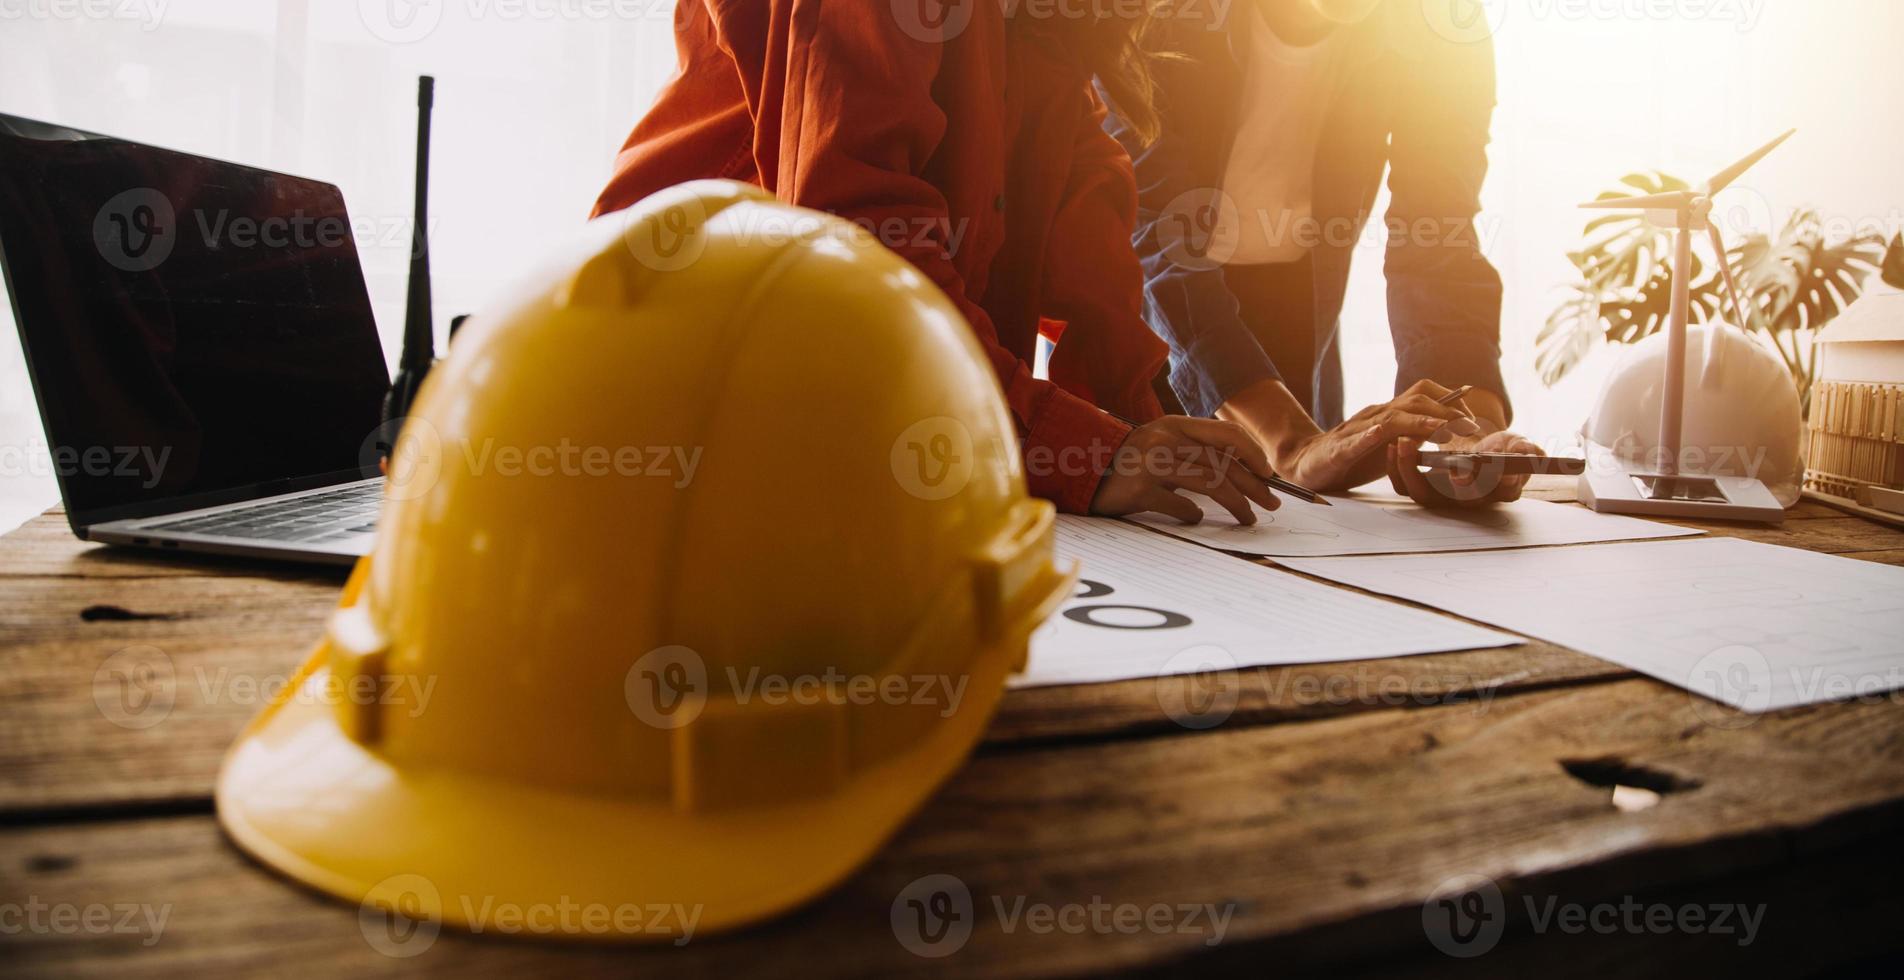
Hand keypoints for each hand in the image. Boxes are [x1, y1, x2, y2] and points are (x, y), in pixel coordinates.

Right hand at [1090, 417, 1281, 524]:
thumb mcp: (1159, 443)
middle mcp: (1165, 440)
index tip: (1267, 473)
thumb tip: (1239, 471)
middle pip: (1224, 463)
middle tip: (1271, 502)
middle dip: (1254, 485)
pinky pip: (1180, 506)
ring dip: (1237, 504)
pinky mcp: (1138, 491)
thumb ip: (1191, 450)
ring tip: (1248, 517)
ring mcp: (1151, 465)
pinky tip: (1197, 518)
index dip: (1254, 453)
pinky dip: (1194, 515)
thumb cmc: (1127, 461)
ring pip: (1211, 484)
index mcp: (1174, 425)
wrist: (1079, 469)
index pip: (1227, 434)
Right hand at [1273, 381, 1482, 490]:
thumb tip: (1448, 437)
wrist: (1305, 463)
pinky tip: (1381, 435)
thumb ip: (1413, 438)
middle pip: (1413, 400)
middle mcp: (1374, 415)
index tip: (1472, 420)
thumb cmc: (1350, 458)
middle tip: (1468, 426)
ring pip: (1390, 418)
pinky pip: (1355, 440)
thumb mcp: (1388, 446)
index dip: (1451, 402)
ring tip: (1440, 426)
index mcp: (1388, 414)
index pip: (1423, 394)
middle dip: (1444, 411)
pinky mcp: (1338, 450)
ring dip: (1418, 421)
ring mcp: (1356, 430)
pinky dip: (1369, 437)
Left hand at [1388, 430, 1544, 506]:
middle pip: (1453, 497)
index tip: (1469, 468)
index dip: (1485, 480)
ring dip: (1408, 470)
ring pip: (1423, 494)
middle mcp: (1472, 501)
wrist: (1480, 452)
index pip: (1496, 490)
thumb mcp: (1517, 446)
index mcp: (1501, 490)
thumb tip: (1533, 455)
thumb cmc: (1503, 450)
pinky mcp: (1426, 490)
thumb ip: (1525, 450)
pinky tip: (1395, 444)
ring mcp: (1447, 498)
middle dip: (1430, 476)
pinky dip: (1397, 467)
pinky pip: (1406, 486)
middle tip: (1427, 453)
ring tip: (1403, 441)